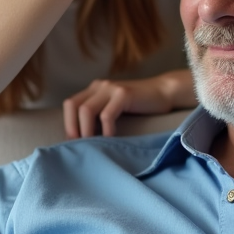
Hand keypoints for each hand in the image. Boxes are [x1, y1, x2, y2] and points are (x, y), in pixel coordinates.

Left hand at [63, 70, 193, 137]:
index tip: (73, 143)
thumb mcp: (114, 107)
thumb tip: (83, 138)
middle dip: (73, 128)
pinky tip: (111, 139)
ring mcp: (111, 88)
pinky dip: (105, 130)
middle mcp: (99, 86)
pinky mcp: (124, 94)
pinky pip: (107, 115)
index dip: (68, 124)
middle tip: (79, 146)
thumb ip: (100, 114)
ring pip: (86, 110)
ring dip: (86, 131)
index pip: (70, 104)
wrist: (165, 92)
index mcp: (94, 89)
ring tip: (92, 145)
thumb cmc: (140, 106)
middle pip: (73, 106)